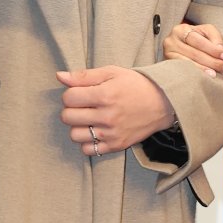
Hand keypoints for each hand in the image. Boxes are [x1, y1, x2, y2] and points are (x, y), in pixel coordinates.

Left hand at [57, 66, 173, 155]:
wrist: (163, 103)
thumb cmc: (136, 85)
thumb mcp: (112, 72)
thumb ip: (84, 75)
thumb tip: (59, 76)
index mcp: (105, 95)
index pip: (69, 97)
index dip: (70, 93)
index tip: (80, 92)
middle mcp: (107, 116)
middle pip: (68, 117)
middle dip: (71, 109)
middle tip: (82, 105)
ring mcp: (111, 133)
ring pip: (75, 135)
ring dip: (77, 126)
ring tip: (88, 119)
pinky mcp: (116, 145)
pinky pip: (88, 150)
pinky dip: (87, 141)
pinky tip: (94, 131)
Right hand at [162, 22, 222, 76]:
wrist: (181, 45)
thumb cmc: (196, 37)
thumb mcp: (206, 31)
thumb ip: (214, 37)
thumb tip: (220, 49)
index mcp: (181, 30)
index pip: (198, 41)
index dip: (213, 49)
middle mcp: (171, 41)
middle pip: (194, 53)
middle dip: (212, 61)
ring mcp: (167, 54)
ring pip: (188, 64)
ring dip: (204, 69)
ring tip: (216, 74)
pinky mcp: (167, 65)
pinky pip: (182, 71)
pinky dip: (194, 74)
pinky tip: (203, 78)